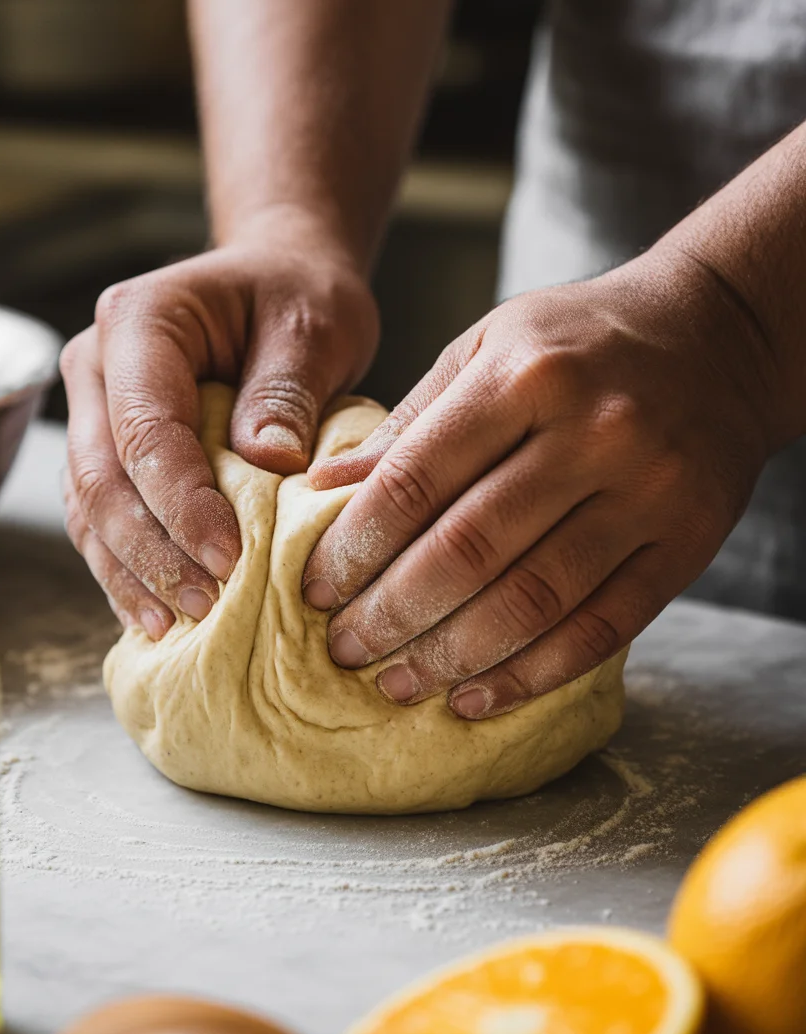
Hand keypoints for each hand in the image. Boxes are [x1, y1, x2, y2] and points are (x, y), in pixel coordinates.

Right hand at [61, 211, 378, 637]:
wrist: (277, 281)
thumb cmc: (298, 296)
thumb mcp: (314, 325)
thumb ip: (289, 389)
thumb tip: (272, 464)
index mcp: (139, 321)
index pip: (146, 427)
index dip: (182, 502)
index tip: (230, 558)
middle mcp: (98, 366)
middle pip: (102, 476)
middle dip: (151, 551)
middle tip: (204, 605)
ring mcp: (95, 410)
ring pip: (91, 508)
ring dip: (131, 572)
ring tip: (175, 625)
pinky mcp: (110, 450)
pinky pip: (104, 517)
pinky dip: (129, 567)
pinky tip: (157, 612)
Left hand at [303, 251, 773, 718]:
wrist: (718, 337)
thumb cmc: (580, 341)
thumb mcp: (487, 346)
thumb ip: (411, 420)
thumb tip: (324, 486)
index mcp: (523, 376)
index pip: (416, 480)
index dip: (355, 547)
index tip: (316, 590)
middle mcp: (590, 434)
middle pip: (468, 551)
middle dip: (392, 614)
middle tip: (346, 649)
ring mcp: (646, 493)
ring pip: (532, 601)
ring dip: (452, 657)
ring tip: (398, 682)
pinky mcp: (686, 544)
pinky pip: (602, 628)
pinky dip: (533, 674)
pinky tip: (479, 696)